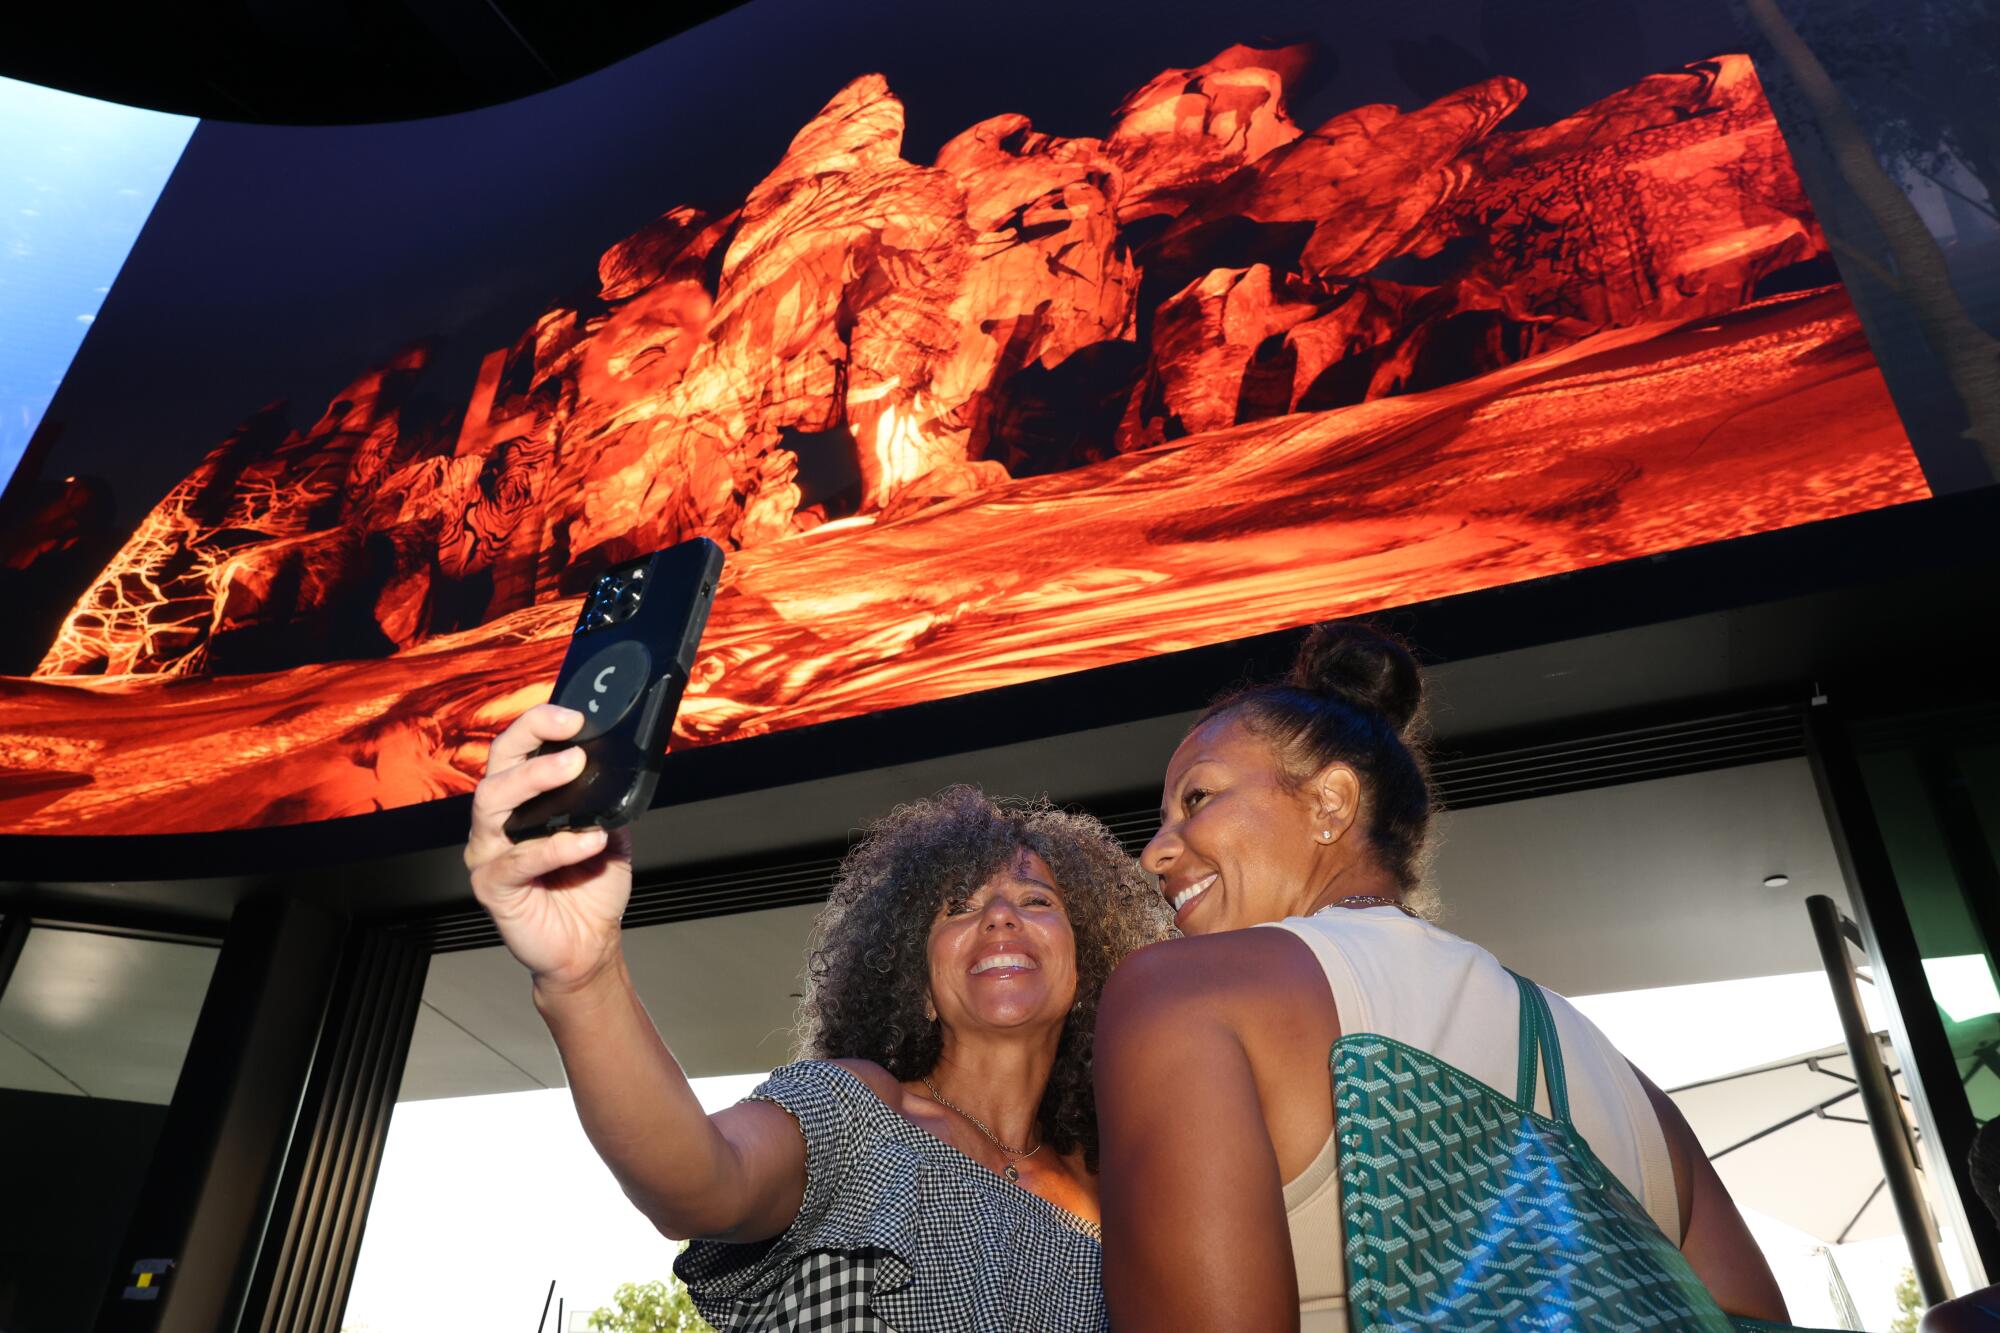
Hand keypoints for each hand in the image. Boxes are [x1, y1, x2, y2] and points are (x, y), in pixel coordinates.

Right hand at [465, 704, 634, 992]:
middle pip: (497, 767)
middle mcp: (496, 822)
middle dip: (532, 743)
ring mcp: (489, 853)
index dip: (538, 725)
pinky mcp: (492, 887)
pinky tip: (588, 840)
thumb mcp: (609, 830)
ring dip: (536, 782)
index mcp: (520, 802)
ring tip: (575, 770)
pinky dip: (556, 847)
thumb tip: (622, 761)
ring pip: (493, 805)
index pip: (516, 750)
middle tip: (574, 740)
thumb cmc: (590, 885)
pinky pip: (517, 860)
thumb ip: (605, 798)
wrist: (589, 943)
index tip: (574, 716)